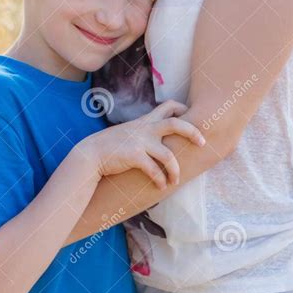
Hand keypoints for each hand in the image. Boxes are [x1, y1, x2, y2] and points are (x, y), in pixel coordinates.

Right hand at [86, 100, 205, 189]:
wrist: (90, 155)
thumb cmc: (110, 146)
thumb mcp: (129, 132)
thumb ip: (144, 131)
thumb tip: (159, 138)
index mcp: (145, 121)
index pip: (168, 106)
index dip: (183, 109)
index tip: (191, 117)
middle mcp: (145, 129)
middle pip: (176, 123)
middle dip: (193, 132)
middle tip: (203, 142)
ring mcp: (140, 142)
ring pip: (168, 155)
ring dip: (175, 170)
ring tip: (175, 180)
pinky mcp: (134, 157)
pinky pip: (154, 171)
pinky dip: (160, 180)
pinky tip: (161, 187)